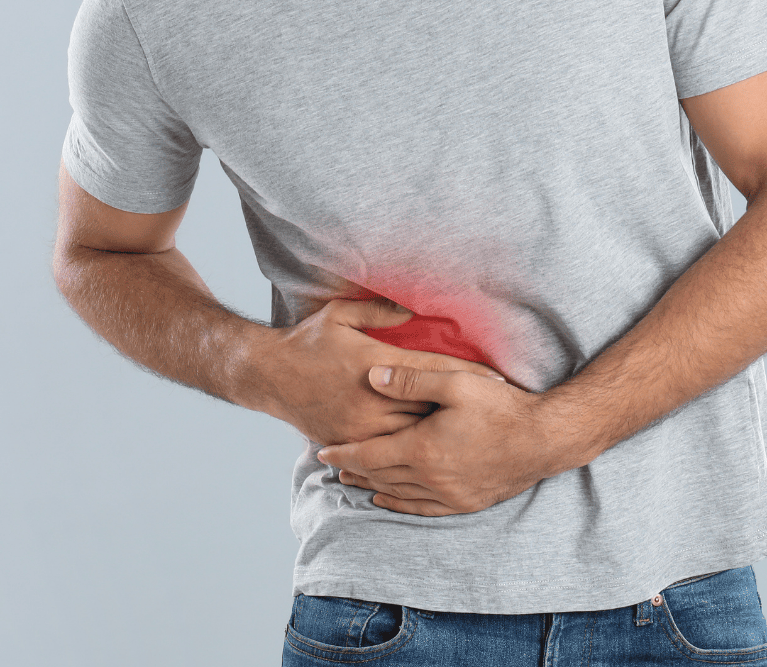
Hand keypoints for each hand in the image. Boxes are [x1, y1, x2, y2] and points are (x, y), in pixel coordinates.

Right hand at [257, 298, 506, 446]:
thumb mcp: (340, 314)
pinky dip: (412, 453)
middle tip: (498, 413)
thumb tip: (413, 312)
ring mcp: (360, 425)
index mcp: (374, 363)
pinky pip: (387, 453)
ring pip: (411, 436)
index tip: (497, 380)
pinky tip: (435, 455)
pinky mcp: (348, 442)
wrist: (269, 376)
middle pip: (428, 408)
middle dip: (462, 410)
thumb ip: (378, 310)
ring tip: (477, 438)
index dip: (466, 376)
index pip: (430, 371)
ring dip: (442, 436)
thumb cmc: (307, 341)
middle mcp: (371, 398)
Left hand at [314, 365, 581, 515]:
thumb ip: (411, 380)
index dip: (344, 453)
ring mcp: (448, 495)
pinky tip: (387, 500)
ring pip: (397, 493)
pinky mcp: (464, 503)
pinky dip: (398, 504)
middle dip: (353, 469)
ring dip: (371, 486)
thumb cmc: (502, 406)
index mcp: (422, 449)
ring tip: (351, 479)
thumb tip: (371, 376)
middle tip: (330, 463)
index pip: (370, 455)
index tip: (322, 450)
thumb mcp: (455, 382)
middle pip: (379, 476)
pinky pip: (420, 508)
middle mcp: (430, 478)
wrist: (544, 439)